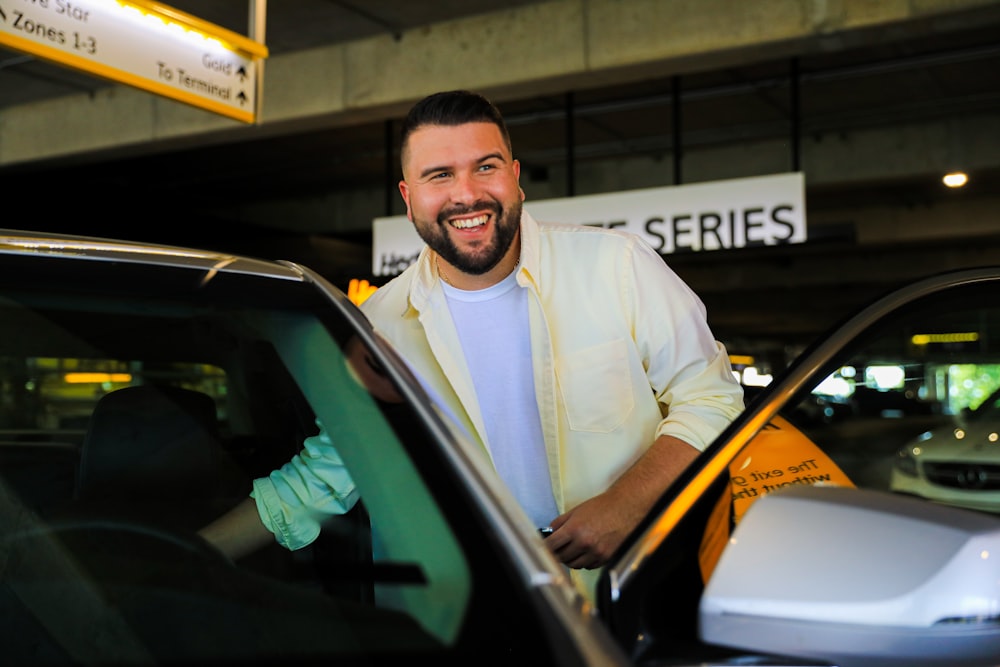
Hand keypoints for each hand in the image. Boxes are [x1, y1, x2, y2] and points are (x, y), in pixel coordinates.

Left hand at [543, 435, 699, 569]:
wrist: (627, 507)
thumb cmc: (604, 506)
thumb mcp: (577, 510)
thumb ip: (560, 522)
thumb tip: (550, 532)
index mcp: (575, 529)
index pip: (551, 545)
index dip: (545, 547)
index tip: (543, 547)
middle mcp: (585, 543)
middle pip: (562, 558)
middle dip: (558, 553)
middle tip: (558, 548)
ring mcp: (596, 552)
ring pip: (575, 565)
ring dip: (571, 559)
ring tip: (573, 549)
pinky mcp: (606, 558)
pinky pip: (589, 566)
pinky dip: (585, 561)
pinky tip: (587, 551)